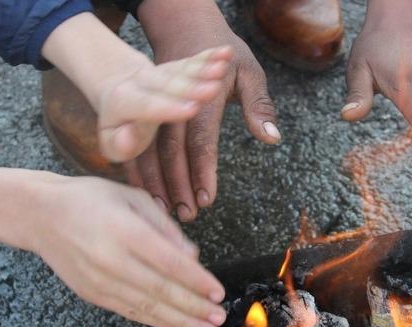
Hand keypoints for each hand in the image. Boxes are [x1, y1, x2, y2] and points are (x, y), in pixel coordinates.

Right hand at [0, 162, 226, 326]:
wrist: (40, 216)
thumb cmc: (91, 199)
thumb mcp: (133, 197)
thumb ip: (165, 227)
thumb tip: (193, 258)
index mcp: (123, 230)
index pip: (168, 262)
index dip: (197, 281)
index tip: (219, 293)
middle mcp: (110, 260)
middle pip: (160, 291)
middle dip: (194, 308)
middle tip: (219, 319)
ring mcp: (99, 281)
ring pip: (146, 307)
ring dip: (180, 322)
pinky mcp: (92, 294)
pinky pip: (130, 311)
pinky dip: (156, 321)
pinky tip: (177, 325)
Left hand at [96, 46, 234, 161]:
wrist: (115, 88)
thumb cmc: (116, 125)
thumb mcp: (107, 140)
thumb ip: (118, 145)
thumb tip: (128, 140)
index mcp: (123, 100)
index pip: (146, 105)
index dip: (167, 108)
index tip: (191, 109)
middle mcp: (142, 82)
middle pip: (168, 84)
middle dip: (191, 86)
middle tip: (214, 89)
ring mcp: (161, 73)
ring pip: (183, 69)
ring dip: (204, 69)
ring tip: (223, 66)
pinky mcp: (176, 67)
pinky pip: (193, 61)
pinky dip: (209, 56)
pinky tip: (226, 53)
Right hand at [129, 0, 279, 220]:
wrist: (186, 27)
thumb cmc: (226, 55)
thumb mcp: (249, 72)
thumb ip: (259, 106)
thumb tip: (271, 137)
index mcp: (204, 95)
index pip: (201, 139)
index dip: (203, 170)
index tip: (206, 197)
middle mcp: (176, 102)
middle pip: (172, 150)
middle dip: (178, 184)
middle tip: (187, 214)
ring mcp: (157, 105)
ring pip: (151, 149)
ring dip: (158, 182)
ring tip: (168, 209)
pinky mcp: (147, 110)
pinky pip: (139, 144)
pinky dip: (142, 169)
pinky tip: (150, 192)